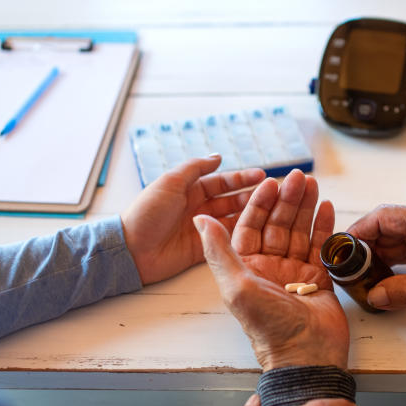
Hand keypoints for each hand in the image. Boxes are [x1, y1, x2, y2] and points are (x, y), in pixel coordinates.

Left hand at [122, 155, 264, 285]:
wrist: (131, 249)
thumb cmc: (147, 212)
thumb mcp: (170, 182)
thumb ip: (195, 168)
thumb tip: (218, 156)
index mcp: (188, 189)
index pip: (220, 181)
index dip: (241, 178)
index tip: (262, 176)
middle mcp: (197, 207)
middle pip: (230, 200)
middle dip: (251, 196)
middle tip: (273, 194)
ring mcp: (201, 228)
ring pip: (231, 218)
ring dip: (250, 213)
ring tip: (272, 210)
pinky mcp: (202, 248)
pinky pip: (225, 239)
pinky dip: (240, 234)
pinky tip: (257, 230)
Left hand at [194, 170, 346, 369]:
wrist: (306, 354)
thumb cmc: (269, 326)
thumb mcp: (236, 286)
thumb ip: (218, 251)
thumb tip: (198, 219)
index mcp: (246, 268)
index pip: (251, 227)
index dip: (259, 203)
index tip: (269, 182)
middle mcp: (269, 268)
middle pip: (277, 225)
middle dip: (286, 200)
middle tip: (297, 177)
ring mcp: (294, 272)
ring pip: (298, 231)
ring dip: (304, 207)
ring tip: (312, 184)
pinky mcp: (317, 278)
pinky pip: (318, 246)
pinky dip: (322, 226)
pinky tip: (325, 205)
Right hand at [346, 204, 405, 310]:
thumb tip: (376, 297)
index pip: (383, 217)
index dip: (358, 231)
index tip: (341, 248)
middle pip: (385, 228)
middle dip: (363, 247)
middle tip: (345, 268)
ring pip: (394, 241)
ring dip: (376, 257)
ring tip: (358, 276)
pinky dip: (391, 263)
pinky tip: (380, 278)